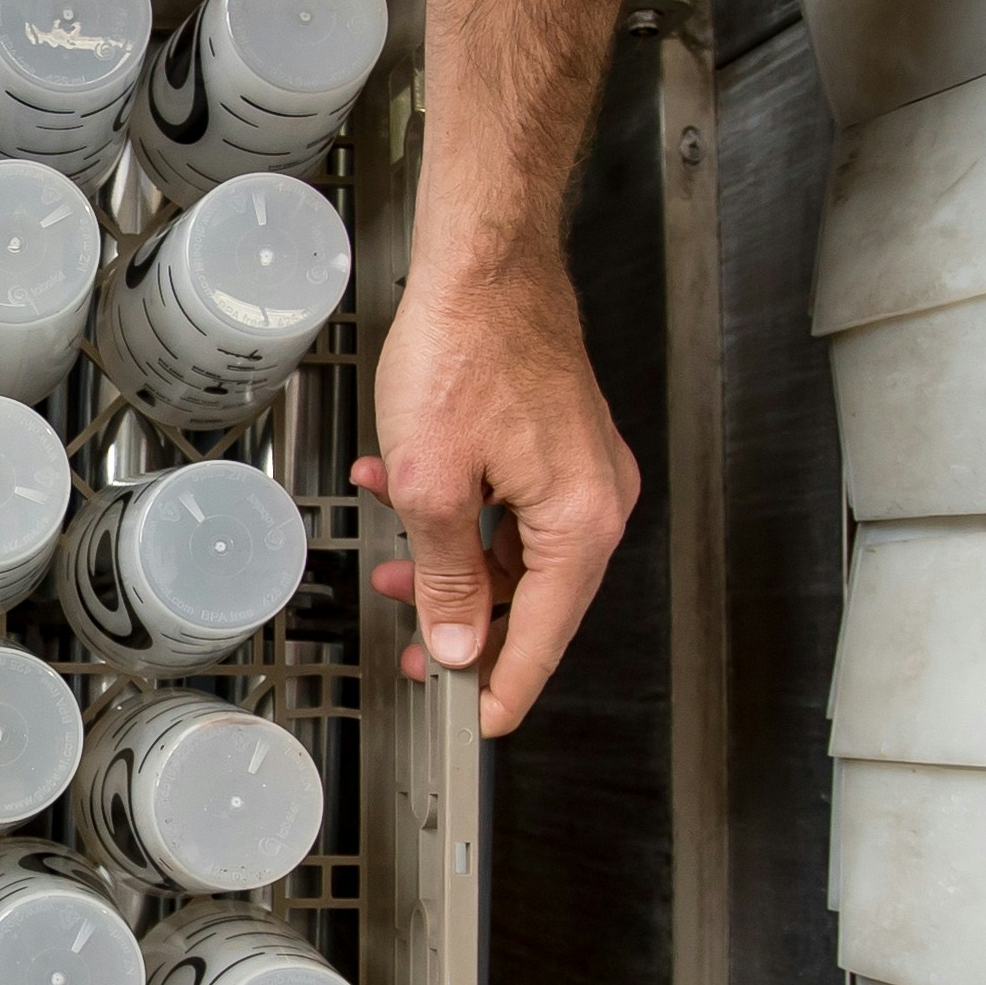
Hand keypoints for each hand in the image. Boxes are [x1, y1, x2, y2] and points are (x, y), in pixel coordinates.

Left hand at [351, 246, 637, 737]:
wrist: (483, 260)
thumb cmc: (466, 347)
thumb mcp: (432, 484)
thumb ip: (445, 576)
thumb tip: (459, 643)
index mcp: (580, 520)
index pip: (548, 636)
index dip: (505, 687)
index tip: (475, 724)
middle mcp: (595, 498)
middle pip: (534, 599)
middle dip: (463, 621)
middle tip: (414, 649)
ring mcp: (580, 468)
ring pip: (513, 550)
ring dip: (448, 561)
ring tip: (390, 563)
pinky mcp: (555, 440)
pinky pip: (510, 504)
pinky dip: (459, 511)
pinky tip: (401, 489)